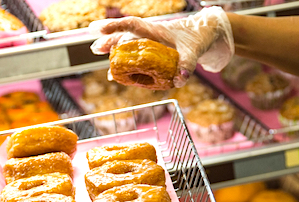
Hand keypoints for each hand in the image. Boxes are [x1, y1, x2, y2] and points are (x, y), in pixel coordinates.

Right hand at [90, 7, 234, 86]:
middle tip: (94, 48)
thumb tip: (180, 79)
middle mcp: (149, 36)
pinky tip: (116, 75)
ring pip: (126, 45)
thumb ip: (187, 64)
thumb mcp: (194, 51)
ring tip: (101, 61)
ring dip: (113, 50)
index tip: (99, 29)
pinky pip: (133, 56)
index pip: (131, 25)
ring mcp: (149, 44)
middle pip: (124, 35)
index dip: (114, 26)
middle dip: (108, 39)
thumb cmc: (197, 39)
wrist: (203, 35)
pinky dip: (124, 64)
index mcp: (155, 31)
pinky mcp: (151, 52)